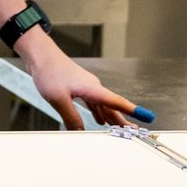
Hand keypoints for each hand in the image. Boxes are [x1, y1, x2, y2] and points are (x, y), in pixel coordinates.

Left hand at [15, 32, 136, 129]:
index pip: (117, 102)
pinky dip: (99, 111)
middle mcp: (93, 87)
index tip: (146, 117)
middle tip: (135, 131)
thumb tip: (80, 131)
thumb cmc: (49, 70)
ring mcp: (86, 86)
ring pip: (103, 105)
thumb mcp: (59, 99)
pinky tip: (99, 119)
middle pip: (112, 106)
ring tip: (119, 129)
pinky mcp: (78, 87)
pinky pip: (94, 102)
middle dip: (123, 120)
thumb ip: (71, 117)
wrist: (40, 55)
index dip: (132, 111)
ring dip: (111, 117)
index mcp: (92, 89)